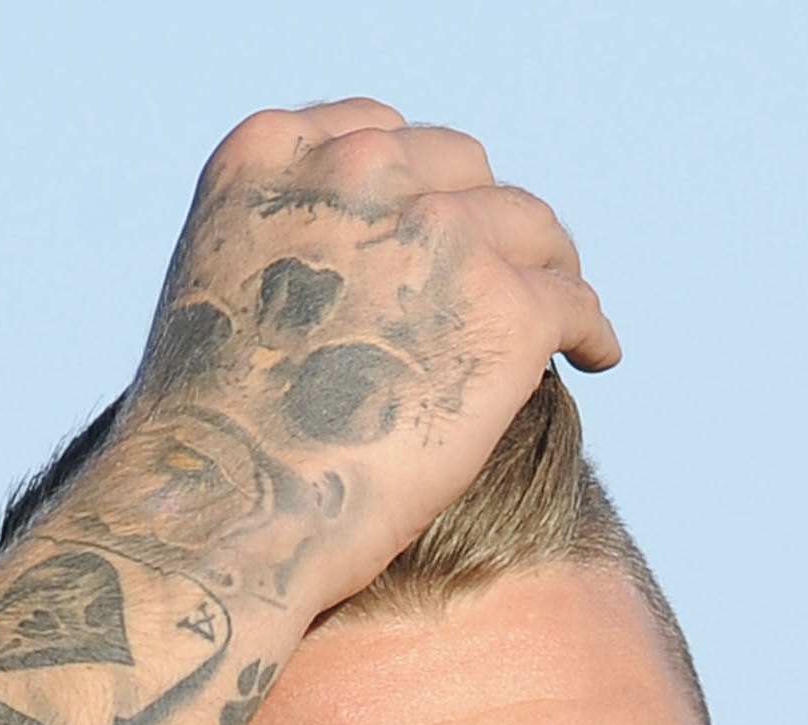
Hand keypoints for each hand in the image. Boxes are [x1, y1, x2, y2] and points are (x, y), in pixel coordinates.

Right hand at [47, 101, 620, 616]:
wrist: (227, 506)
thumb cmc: (212, 435)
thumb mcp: (225, 289)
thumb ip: (290, 246)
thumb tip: (368, 270)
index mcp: (272, 154)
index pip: (379, 135)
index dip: (423, 186)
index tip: (444, 225)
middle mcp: (359, 169)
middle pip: (465, 172)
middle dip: (488, 224)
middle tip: (509, 277)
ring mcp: (440, 232)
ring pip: (533, 229)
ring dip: (549, 270)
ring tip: (560, 317)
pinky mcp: (507, 306)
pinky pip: (574, 302)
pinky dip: (591, 331)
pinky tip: (595, 358)